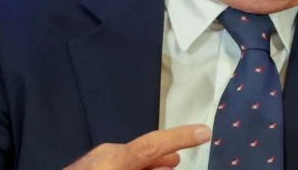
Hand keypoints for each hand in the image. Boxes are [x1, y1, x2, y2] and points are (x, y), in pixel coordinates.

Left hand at [64, 124, 211, 169]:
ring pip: (130, 160)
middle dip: (166, 152)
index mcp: (113, 160)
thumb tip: (165, 164)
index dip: (182, 137)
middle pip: (143, 151)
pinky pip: (117, 167)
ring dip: (151, 165)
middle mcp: (103, 157)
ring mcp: (92, 165)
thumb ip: (143, 169)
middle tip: (191, 149)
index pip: (154, 143)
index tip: (205, 132)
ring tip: (170, 165)